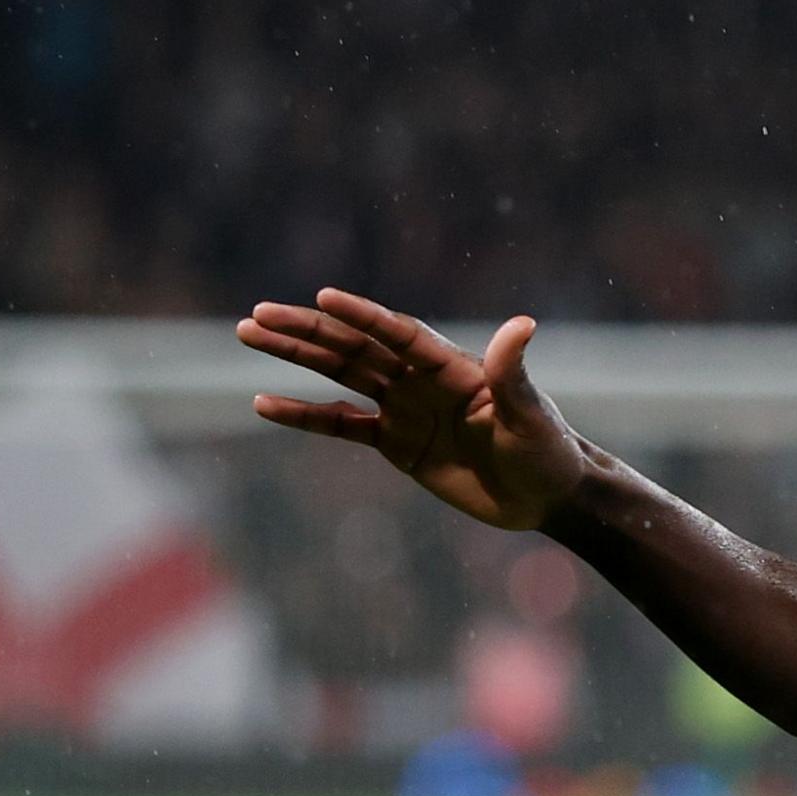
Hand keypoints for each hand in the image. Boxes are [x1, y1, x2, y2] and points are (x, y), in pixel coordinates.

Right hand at [235, 290, 589, 530]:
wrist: (546, 497)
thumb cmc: (547, 451)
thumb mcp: (530, 416)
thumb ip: (513, 375)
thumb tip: (522, 325)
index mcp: (452, 366)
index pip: (398, 334)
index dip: (363, 317)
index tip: (324, 298)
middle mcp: (420, 379)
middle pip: (355, 348)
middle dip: (307, 331)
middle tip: (258, 315)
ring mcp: (404, 408)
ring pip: (340, 375)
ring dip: (295, 356)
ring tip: (249, 333)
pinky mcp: (396, 442)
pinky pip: (341, 424)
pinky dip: (304, 415)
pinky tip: (264, 403)